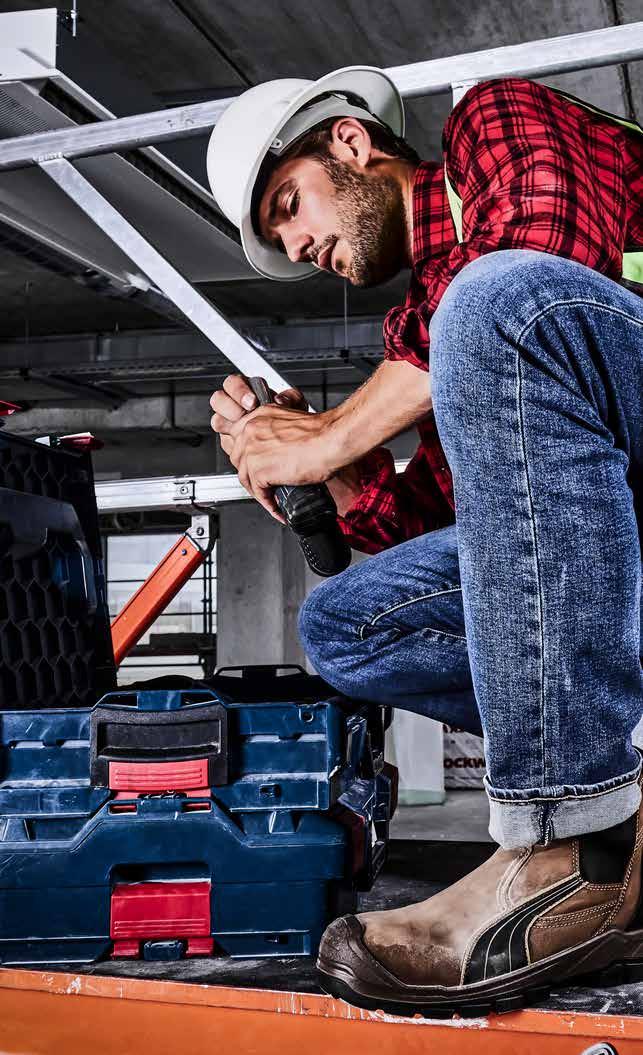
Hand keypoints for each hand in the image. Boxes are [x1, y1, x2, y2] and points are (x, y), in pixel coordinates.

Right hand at [210, 374, 307, 440]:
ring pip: (217, 420)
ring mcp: (230, 424)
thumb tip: (281, 400)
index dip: (239, 391)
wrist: (289, 437)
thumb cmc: (288, 417)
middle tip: (245, 413)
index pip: (232, 384)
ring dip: (228, 424)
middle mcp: (234, 406)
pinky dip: (234, 443)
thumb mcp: (295, 404)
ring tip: (243, 428)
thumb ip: (290, 397)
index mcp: (246, 391)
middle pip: (218, 399)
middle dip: (230, 406)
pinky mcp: (231, 442)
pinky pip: (225, 441)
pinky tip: (246, 443)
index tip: (252, 400)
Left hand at [210, 375, 329, 518]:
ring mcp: (251, 450)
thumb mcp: (290, 425)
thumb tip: (272, 454)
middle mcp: (250, 430)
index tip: (256, 469)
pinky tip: (278, 507)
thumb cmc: (321, 433)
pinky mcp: (258, 469)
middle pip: (239, 460)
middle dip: (252, 476)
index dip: (248, 458)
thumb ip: (275, 435)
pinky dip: (269, 503)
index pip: (240, 440)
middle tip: (265, 486)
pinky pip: (258, 492)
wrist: (330, 440)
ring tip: (273, 500)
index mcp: (258, 416)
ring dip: (259, 492)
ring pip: (246, 477)